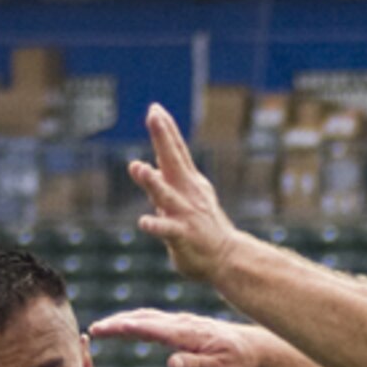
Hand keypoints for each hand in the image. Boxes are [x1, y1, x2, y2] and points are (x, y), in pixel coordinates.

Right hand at [89, 309, 268, 366]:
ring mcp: (182, 323)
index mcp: (185, 334)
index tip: (101, 329)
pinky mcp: (184, 326)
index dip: (122, 328)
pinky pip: (155, 320)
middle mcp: (181, 324)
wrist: (256, 349)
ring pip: (147, 317)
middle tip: (93, 329)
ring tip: (103, 327)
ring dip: (124, 320)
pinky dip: (137, 320)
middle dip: (116, 323)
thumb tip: (171, 364)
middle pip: (142, 319)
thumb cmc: (238, 363)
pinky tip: (130, 324)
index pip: (148, 329)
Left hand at [127, 103, 241, 287]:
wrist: (227, 258)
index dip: (167, 130)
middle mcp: (188, 194)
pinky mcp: (184, 237)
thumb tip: (142, 166)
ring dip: (153, 183)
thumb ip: (164, 183)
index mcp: (189, 182)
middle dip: (163, 139)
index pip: (177, 151)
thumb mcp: (185, 199)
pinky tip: (143, 222)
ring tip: (138, 168)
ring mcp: (186, 215)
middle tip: (154, 116)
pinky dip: (156, 226)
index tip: (155, 108)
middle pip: (174, 162)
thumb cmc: (202, 228)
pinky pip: (168, 231)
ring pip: (167, 195)